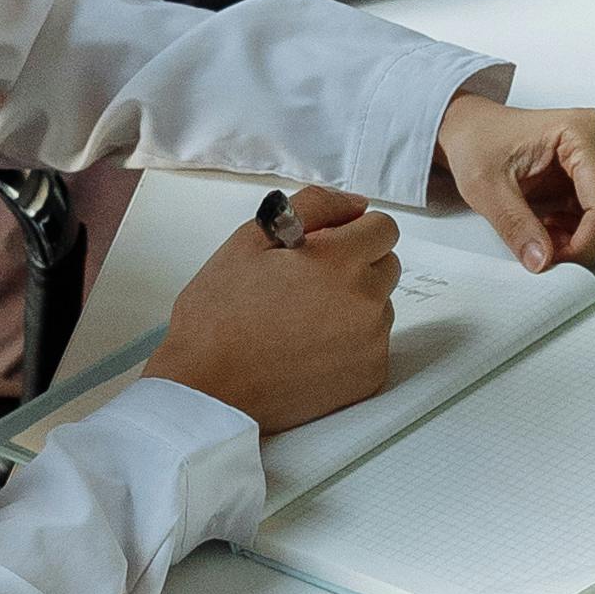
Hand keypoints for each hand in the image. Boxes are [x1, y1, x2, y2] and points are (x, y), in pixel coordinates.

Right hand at [147, 187, 400, 429]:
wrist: (208, 390)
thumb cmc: (219, 314)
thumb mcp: (251, 240)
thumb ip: (312, 207)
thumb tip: (356, 203)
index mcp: (340, 261)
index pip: (383, 228)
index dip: (351, 232)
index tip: (323, 247)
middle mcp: (366, 302)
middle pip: (386, 265)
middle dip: (355, 265)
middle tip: (306, 284)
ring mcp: (372, 343)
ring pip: (380, 306)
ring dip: (353, 304)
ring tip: (301, 319)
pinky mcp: (369, 377)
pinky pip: (373, 344)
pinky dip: (351, 342)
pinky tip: (309, 348)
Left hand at [434, 91, 594, 272]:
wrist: (474, 130)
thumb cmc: (479, 142)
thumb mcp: (485, 186)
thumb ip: (515, 225)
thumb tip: (542, 261)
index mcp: (583, 132)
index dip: (585, 244)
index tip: (555, 260)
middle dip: (591, 242)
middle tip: (551, 248)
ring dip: (592, 239)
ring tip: (551, 234)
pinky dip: (588, 232)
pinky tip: (556, 225)